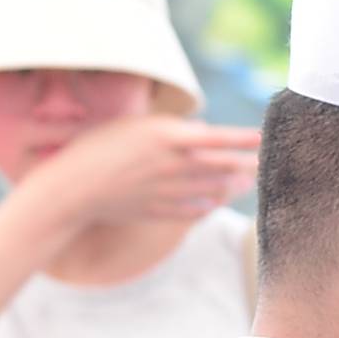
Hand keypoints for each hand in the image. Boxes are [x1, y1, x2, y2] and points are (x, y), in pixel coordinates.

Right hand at [19, 112, 260, 237]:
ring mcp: (170, 191)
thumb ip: (170, 128)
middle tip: (267, 163)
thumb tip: (203, 130)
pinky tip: (216, 202)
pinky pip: (194, 209)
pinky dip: (208, 205)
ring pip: (212, 188)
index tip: (264, 136)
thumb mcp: (133, 126)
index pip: (218, 137)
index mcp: (168, 138)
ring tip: (247, 181)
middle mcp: (174, 165)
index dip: (244, 138)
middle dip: (247, 164)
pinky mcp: (160, 211)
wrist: (71, 189)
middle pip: (222, 166)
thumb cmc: (96, 147)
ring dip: (233, 185)